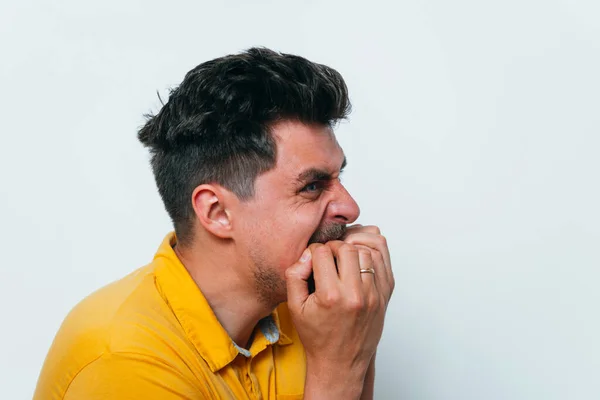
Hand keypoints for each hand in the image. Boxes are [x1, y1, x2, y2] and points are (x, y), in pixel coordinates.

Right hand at [285, 240, 388, 397]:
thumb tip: (307, 254)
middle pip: (347, 249)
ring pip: (367, 252)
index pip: (323, 253)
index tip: (312, 259)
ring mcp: (374, 295)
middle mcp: (355, 295)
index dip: (314, 251)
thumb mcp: (294, 308)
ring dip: (353, 250)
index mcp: (331, 296)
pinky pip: (383, 262)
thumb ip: (294, 276)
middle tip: (328, 256)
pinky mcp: (385, 296)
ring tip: (343, 258)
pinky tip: (359, 261)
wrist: (340, 363)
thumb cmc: (317, 336)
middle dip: (334, 247)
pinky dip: (370, 255)